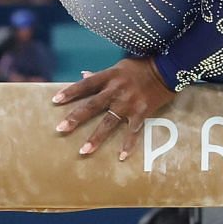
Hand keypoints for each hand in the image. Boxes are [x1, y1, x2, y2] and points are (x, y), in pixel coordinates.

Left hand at [53, 58, 174, 159]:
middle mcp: (117, 90)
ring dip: (96, 138)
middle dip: (76, 118)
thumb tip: (83, 74)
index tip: (55, 100)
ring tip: (84, 150)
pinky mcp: (142, 113)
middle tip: (61, 129)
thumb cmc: (141, 67)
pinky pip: (133, 131)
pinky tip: (121, 157)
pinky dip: (128, 145)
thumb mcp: (119, 67)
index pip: (86, 84)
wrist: (167, 70)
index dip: (70, 92)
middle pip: (92, 105)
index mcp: (110, 76)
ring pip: (108, 123)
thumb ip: (101, 75)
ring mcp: (129, 103)